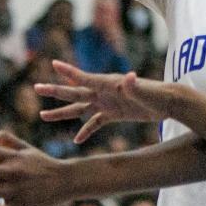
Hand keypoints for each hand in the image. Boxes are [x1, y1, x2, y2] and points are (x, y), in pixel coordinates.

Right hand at [35, 59, 170, 143]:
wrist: (169, 102)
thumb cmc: (158, 95)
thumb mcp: (146, 92)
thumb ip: (135, 87)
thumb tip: (129, 76)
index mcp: (109, 84)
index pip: (85, 78)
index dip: (69, 72)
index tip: (53, 64)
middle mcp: (105, 92)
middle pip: (75, 92)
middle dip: (56, 91)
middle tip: (36, 88)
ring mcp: (108, 103)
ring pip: (80, 109)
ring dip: (63, 113)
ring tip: (44, 116)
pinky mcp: (115, 114)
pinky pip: (96, 123)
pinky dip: (86, 131)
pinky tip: (76, 141)